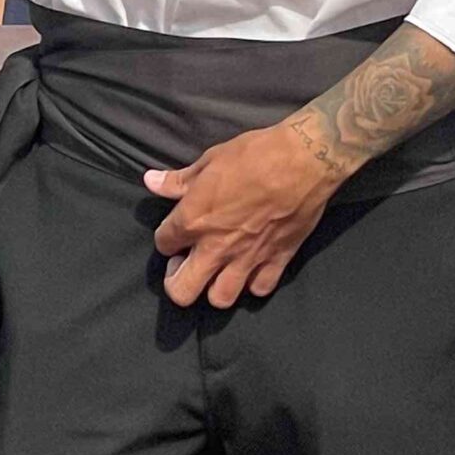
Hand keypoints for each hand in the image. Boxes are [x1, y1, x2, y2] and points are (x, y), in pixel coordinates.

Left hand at [144, 120, 337, 307]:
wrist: (303, 160)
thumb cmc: (253, 154)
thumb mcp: (210, 160)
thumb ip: (178, 180)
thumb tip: (151, 181)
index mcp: (194, 220)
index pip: (163, 244)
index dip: (166, 238)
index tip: (176, 231)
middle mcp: (216, 247)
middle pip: (181, 291)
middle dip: (176, 281)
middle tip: (187, 262)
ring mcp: (248, 259)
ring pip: (219, 299)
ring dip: (214, 287)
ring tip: (218, 270)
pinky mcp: (277, 261)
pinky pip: (259, 290)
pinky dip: (253, 283)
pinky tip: (252, 268)